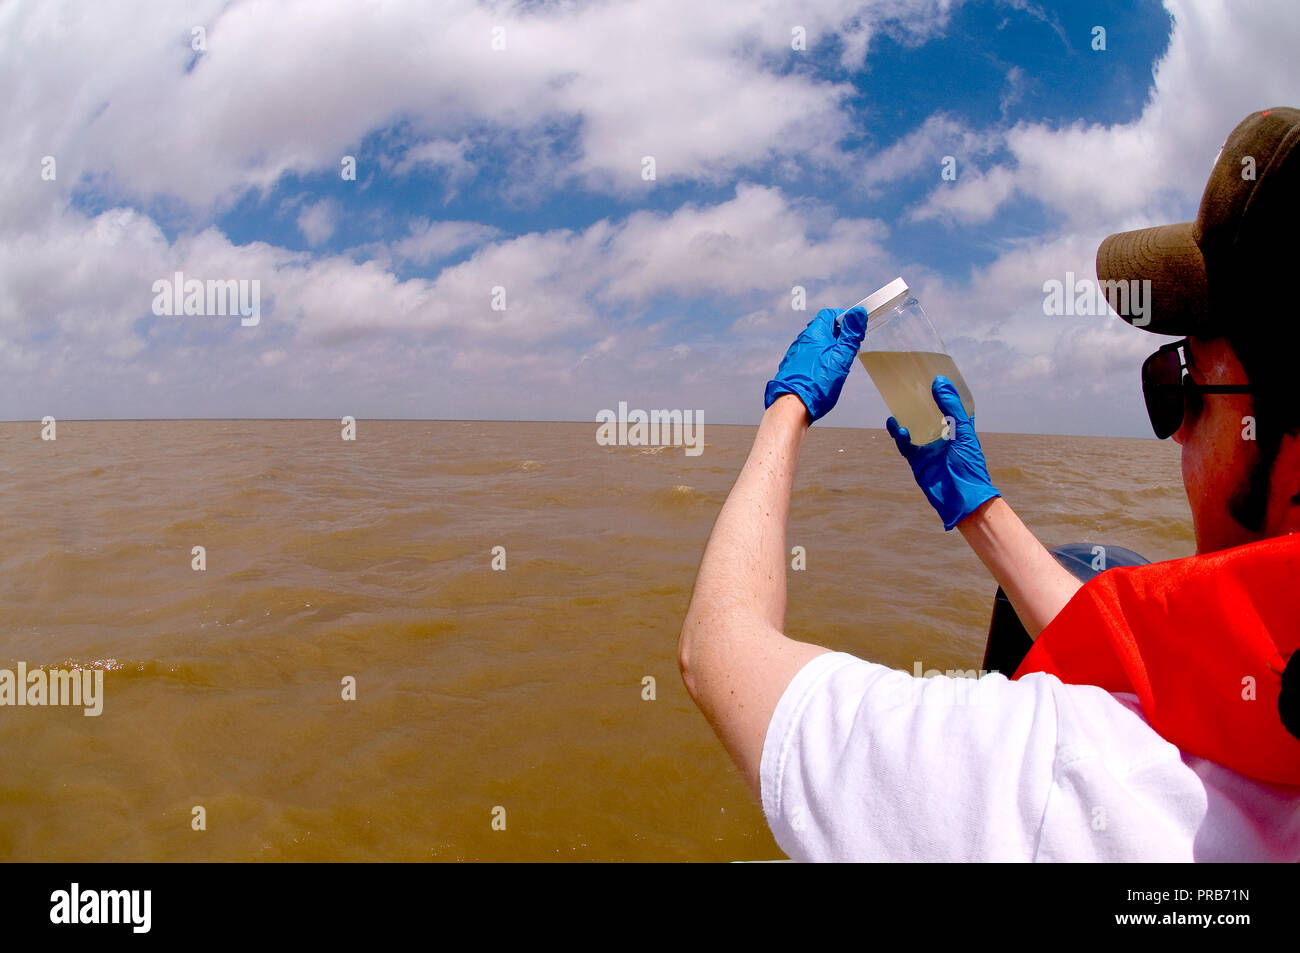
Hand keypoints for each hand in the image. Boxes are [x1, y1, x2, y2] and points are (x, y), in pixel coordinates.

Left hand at [764, 306, 867, 422]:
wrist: (792, 406)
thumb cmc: (817, 383)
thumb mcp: (841, 357)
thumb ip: (851, 335)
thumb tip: (858, 313)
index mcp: (814, 334)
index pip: (829, 315)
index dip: (844, 318)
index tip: (855, 328)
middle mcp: (802, 341)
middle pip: (823, 330)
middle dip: (838, 335)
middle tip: (850, 347)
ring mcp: (795, 355)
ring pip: (816, 345)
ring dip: (829, 349)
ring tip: (839, 363)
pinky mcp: (792, 368)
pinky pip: (808, 359)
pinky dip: (819, 361)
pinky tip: (825, 374)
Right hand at [886, 375, 999, 529]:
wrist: (962, 499)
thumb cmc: (969, 465)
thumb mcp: (963, 432)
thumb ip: (951, 408)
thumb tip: (938, 381)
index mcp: (959, 428)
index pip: (952, 405)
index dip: (944, 391)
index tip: (934, 375)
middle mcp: (944, 435)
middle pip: (929, 413)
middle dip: (919, 401)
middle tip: (908, 385)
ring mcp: (930, 447)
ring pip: (914, 427)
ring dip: (905, 417)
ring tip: (897, 406)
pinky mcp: (917, 460)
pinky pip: (906, 445)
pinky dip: (900, 436)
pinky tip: (897, 427)